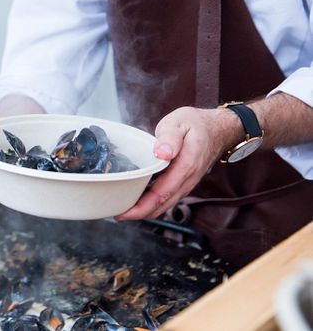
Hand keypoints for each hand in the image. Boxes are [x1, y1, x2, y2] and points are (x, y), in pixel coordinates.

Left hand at [116, 106, 242, 219]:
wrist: (219, 129)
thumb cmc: (196, 124)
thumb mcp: (180, 122)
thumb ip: (170, 137)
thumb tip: (162, 153)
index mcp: (185, 166)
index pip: (161, 194)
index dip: (141, 207)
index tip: (123, 212)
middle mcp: (187, 179)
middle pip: (161, 205)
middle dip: (138, 213)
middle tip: (116, 213)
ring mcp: (186, 183)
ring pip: (164, 204)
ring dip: (144, 210)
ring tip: (122, 209)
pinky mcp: (183, 182)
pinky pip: (167, 198)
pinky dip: (152, 203)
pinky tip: (138, 199)